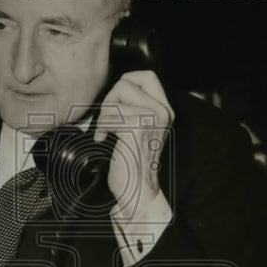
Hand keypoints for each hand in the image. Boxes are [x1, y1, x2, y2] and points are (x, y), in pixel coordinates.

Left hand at [94, 70, 174, 219]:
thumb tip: (116, 89)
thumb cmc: (133, 162)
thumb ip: (136, 107)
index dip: (127, 81)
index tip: (117, 100)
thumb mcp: (141, 128)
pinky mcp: (137, 127)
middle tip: (108, 120)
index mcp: (165, 110)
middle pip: (126, 83)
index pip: (147, 76)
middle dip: (109, 100)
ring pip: (114, 100)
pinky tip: (103, 140)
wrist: (139, 190)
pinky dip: (101, 128)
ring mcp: (151, 118)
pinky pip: (109, 116)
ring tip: (107, 133)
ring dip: (104, 117)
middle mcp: (162, 111)